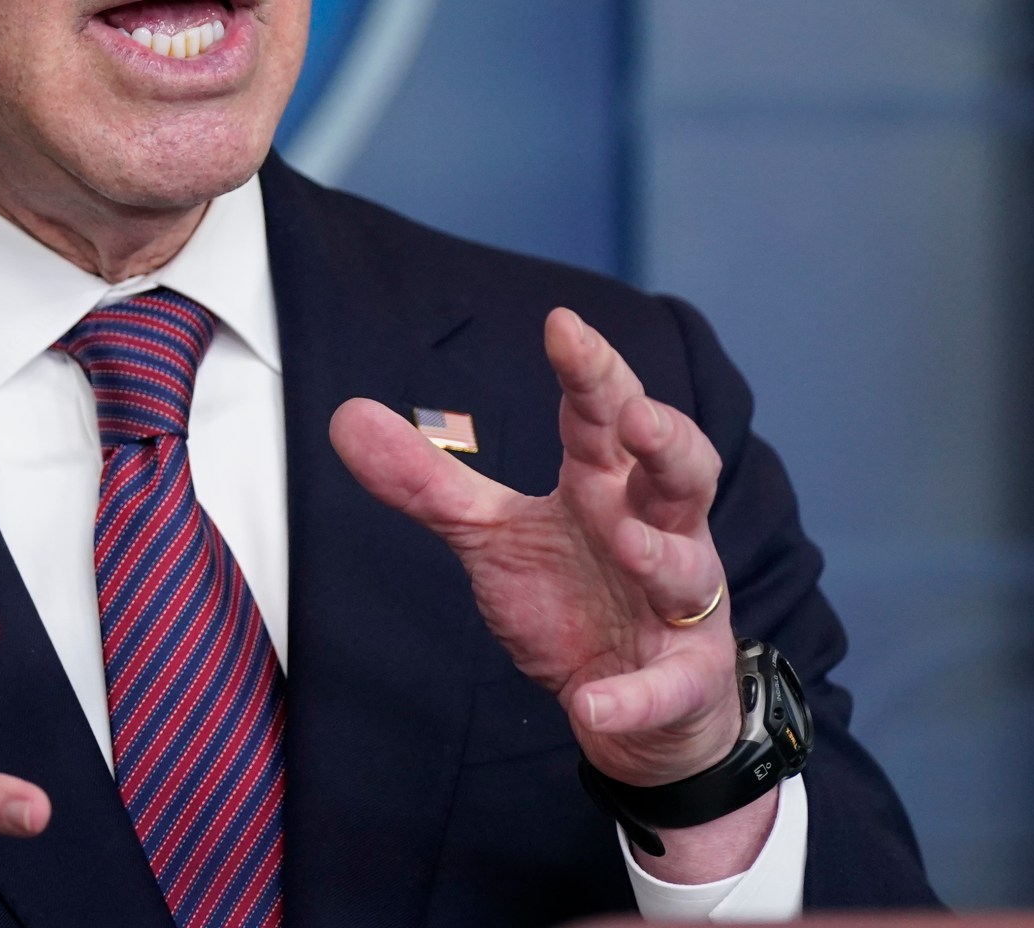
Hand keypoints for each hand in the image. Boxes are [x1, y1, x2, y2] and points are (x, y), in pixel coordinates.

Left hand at [328, 308, 742, 788]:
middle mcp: (654, 533)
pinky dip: (633, 697)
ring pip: (688, 570)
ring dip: (660, 554)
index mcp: (606, 489)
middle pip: (681, 474)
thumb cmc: (575, 598)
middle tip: (634, 415)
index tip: (562, 325)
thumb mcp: (492, 537)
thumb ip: (429, 482)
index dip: (591, 372)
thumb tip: (345, 415)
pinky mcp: (681, 681)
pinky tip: (592, 704)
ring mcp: (678, 608)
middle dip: (667, 442)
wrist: (635, 708)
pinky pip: (666, 687)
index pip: (604, 419)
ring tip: (626, 542)